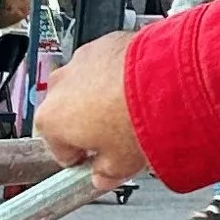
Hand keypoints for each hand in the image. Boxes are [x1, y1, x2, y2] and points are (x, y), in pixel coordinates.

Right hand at [37, 31, 149, 189]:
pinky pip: (109, 64)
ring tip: (137, 109)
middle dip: (93, 125)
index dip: (84, 159)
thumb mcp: (121, 164)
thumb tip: (103, 178)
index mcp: (50, 120)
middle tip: (124, 136)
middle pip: (71, 115)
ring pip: (88, 86)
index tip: (101, 160)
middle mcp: (58, 86)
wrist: (169, 77)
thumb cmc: (138, 117)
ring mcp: (81, 60)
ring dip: (105, 96)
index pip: (61, 150)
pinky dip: (121, 73)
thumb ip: (105, 175)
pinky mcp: (106, 41)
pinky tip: (144, 86)